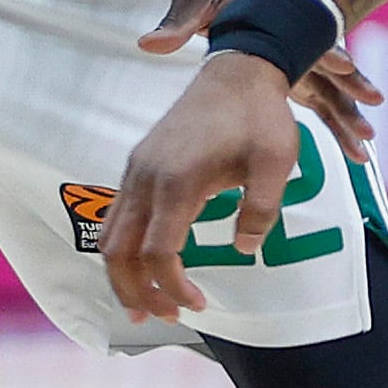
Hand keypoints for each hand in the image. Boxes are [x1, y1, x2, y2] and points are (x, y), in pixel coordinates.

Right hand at [101, 51, 300, 323]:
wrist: (238, 69)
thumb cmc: (260, 116)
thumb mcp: (277, 162)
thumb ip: (262, 210)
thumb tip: (243, 249)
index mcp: (178, 179)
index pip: (158, 252)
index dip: (172, 287)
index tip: (199, 305)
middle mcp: (147, 176)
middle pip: (118, 251)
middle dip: (136, 293)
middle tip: (166, 318)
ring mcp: (137, 167)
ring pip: (110, 235)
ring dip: (123, 275)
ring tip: (148, 304)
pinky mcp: (139, 162)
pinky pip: (117, 215)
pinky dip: (123, 248)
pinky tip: (144, 264)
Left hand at [139, 0, 385, 161]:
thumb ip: (178, 21)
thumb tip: (149, 43)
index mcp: (275, 18)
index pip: (302, 34)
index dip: (322, 48)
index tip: (340, 61)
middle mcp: (296, 39)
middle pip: (328, 64)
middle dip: (349, 85)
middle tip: (369, 106)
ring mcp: (302, 59)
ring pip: (332, 90)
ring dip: (349, 114)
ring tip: (365, 144)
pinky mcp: (300, 75)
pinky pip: (326, 103)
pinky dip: (340, 124)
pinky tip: (357, 150)